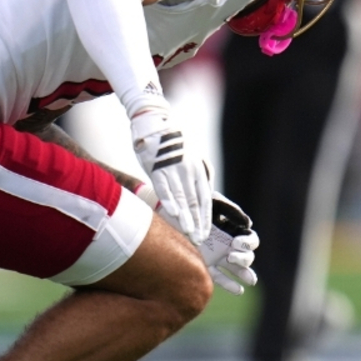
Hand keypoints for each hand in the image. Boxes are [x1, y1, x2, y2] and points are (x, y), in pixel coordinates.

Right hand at [130, 97, 211, 242]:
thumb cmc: (174, 142)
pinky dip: (169, 200)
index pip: (204, 198)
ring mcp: (173, 168)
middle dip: (197, 222)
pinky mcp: (157, 166)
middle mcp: (188, 170)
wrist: (156, 120)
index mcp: (198, 169)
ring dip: (185, 216)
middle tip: (199, 240)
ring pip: (181, 196)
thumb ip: (196, 175)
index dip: (205, 217)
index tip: (205, 233)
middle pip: (194, 201)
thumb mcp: (191, 156)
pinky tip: (174, 213)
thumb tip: (202, 194)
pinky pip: (164, 186)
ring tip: (189, 233)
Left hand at [200, 193, 258, 294]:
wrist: (168, 214)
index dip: (249, 243)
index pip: (250, 240)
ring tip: (250, 280)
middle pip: (247, 256)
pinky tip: (239, 290)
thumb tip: (248, 224)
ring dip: (245, 274)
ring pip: (237, 269)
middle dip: (245, 258)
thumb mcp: (212, 202)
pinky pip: (220, 278)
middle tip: (231, 257)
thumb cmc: (191, 205)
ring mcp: (217, 257)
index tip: (236, 242)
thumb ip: (230, 210)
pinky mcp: (205, 266)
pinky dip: (231, 285)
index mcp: (232, 230)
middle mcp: (227, 244)